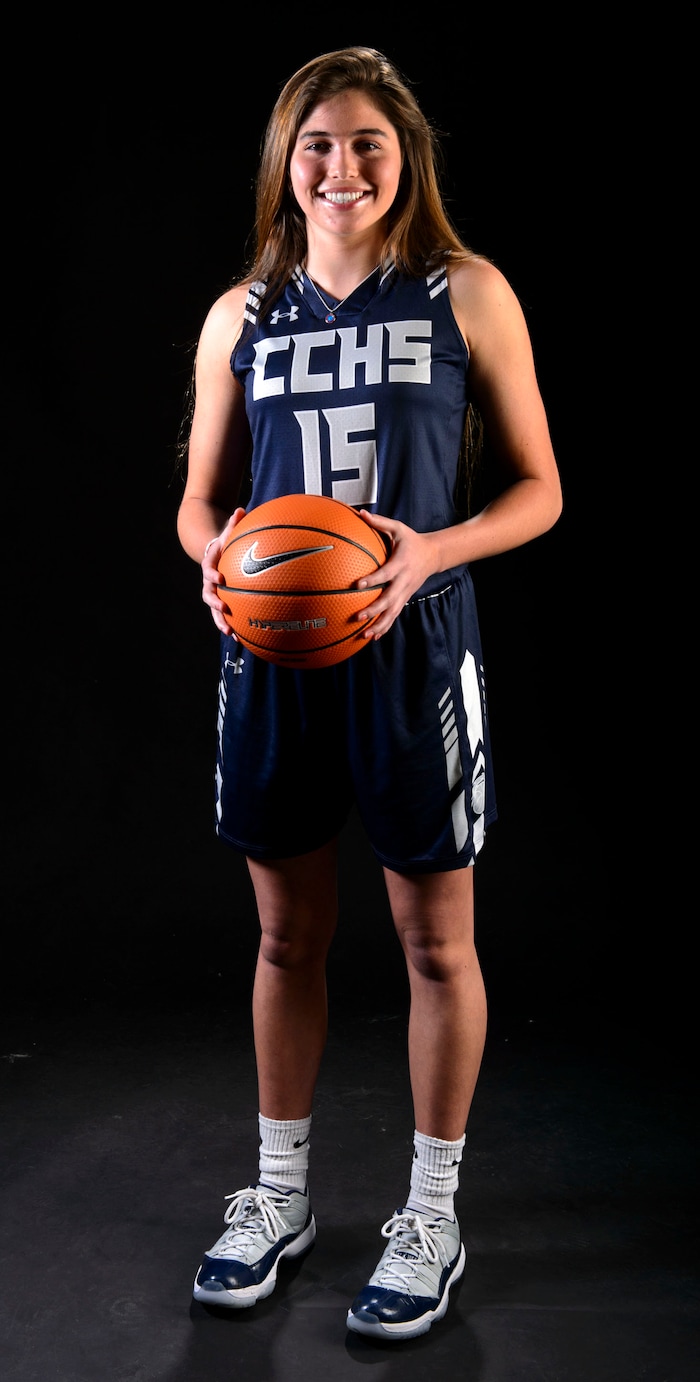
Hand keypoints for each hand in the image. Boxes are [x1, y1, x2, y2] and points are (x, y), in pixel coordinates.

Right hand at [201, 507, 246, 634]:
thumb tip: (241, 509)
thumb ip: (234, 523)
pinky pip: (225, 616)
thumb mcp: (227, 533)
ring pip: (214, 610)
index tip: (220, 579)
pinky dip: (232, 625)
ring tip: (231, 633)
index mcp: (210, 565)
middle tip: (224, 608)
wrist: (215, 555)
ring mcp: (214, 593)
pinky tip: (243, 638)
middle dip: (215, 603)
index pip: (208, 570)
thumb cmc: (225, 543)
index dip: (212, 575)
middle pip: (208, 595)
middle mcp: (209, 582)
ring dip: (221, 622)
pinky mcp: (221, 602)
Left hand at [354, 511, 439, 638]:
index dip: (373, 580)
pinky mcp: (406, 598)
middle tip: (358, 616)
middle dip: (374, 610)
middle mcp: (404, 581)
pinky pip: (395, 615)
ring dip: (379, 625)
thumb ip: (379, 522)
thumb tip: (360, 513)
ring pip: (393, 613)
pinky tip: (373, 637)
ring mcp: (406, 592)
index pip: (386, 574)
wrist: (434, 555)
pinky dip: (385, 627)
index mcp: (401, 564)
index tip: (358, 585)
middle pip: (389, 599)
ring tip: (364, 636)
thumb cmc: (411, 540)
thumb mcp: (398, 528)